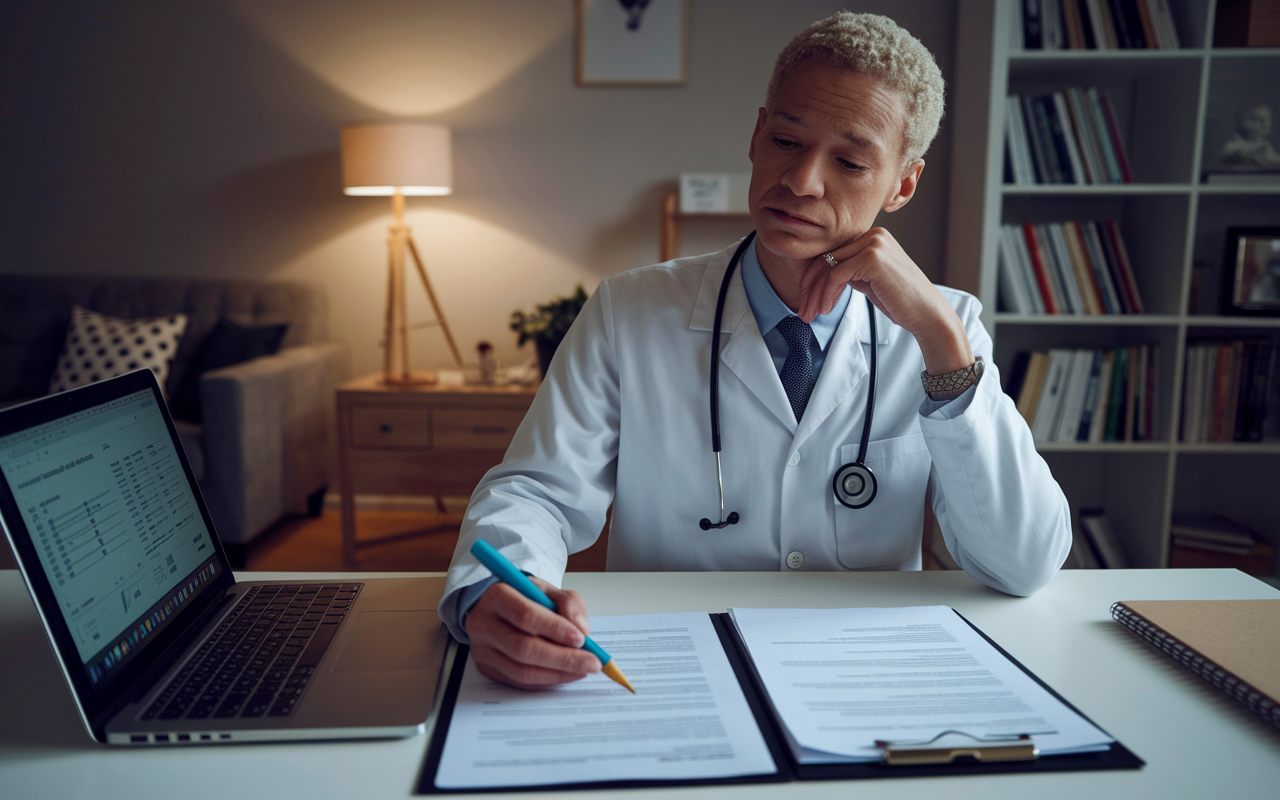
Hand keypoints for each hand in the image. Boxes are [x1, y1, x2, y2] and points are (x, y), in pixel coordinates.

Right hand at [465, 578, 600, 688]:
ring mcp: (482, 650)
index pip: (525, 616)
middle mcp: (483, 624)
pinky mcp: (487, 669)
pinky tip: (566, 674)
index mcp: (497, 596)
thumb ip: (569, 603)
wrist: (500, 609)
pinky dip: (547, 681)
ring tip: (582, 670)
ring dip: (557, 674)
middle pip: (523, 648)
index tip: (581, 639)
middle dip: (562, 658)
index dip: (555, 629)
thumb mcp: (548, 590)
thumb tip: (581, 630)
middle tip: (591, 662)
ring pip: (521, 671)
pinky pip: (520, 682)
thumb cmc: (527, 598)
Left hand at [796, 227, 972, 374]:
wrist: (926, 314)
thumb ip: (849, 270)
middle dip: (810, 288)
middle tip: (803, 311)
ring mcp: (873, 243)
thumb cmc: (900, 301)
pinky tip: (826, 309)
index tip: (806, 301)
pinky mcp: (872, 257)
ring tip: (810, 314)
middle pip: (826, 258)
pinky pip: (836, 275)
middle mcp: (873, 234)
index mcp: (873, 236)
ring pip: (828, 267)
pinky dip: (826, 294)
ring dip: (815, 294)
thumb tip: (821, 274)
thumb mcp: (868, 280)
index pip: (832, 254)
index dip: (814, 279)